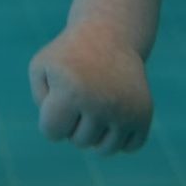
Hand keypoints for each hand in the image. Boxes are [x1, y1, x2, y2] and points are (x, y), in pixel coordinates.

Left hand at [29, 23, 152, 154]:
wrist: (109, 35)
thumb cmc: (69, 56)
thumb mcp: (42, 69)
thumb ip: (40, 102)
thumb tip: (63, 132)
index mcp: (72, 91)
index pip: (52, 133)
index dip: (51, 117)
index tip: (58, 95)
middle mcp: (102, 103)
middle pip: (78, 141)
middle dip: (75, 123)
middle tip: (82, 92)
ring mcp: (126, 110)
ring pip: (105, 150)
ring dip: (97, 132)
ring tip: (97, 103)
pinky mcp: (144, 115)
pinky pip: (129, 147)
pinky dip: (120, 135)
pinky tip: (116, 111)